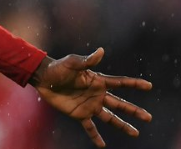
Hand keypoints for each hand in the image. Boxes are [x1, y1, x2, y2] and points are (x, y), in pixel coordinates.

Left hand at [31, 47, 152, 146]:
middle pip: (120, 104)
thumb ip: (88, 61)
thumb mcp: (73, 62)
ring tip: (136, 133)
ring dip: (122, 125)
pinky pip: (90, 127)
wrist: (43, 78)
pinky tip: (102, 145)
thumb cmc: (58, 67)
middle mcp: (97, 95)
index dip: (134, 84)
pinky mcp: (79, 114)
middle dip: (134, 111)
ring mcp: (89, 106)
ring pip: (110, 118)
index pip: (120, 83)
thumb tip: (101, 51)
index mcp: (98, 81)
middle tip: (148, 117)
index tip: (148, 86)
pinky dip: (95, 136)